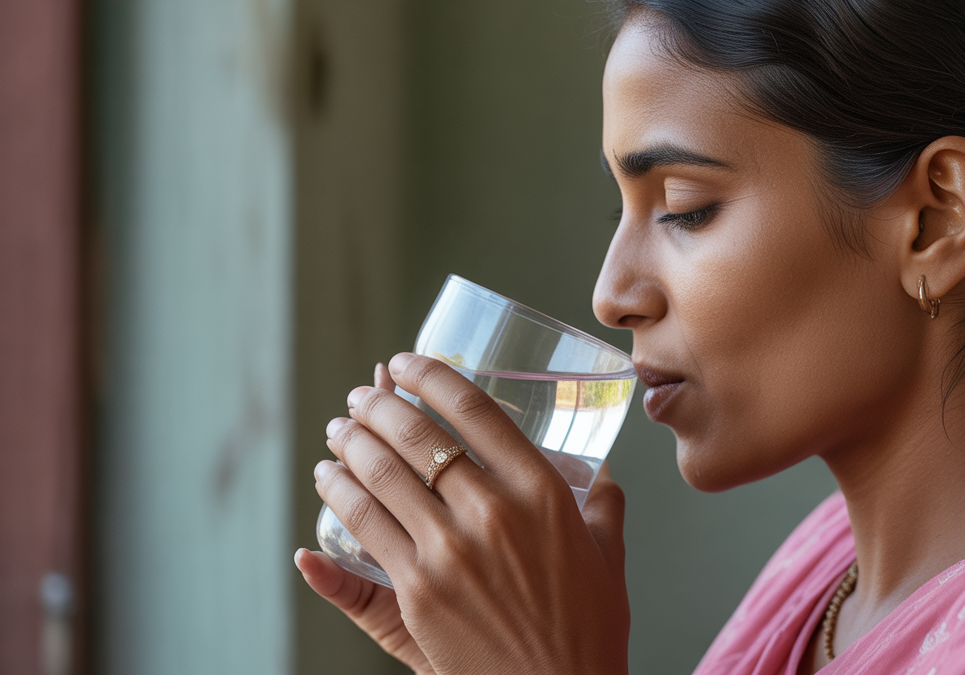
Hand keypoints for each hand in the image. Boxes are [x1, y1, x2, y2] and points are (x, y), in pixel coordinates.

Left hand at [310, 353, 629, 673]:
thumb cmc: (588, 630)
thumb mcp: (608, 555)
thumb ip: (604, 504)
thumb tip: (602, 474)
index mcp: (543, 493)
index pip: (476, 411)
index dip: (431, 376)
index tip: (406, 362)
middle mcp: (494, 512)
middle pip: (418, 436)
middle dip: (379, 405)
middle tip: (363, 395)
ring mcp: (450, 552)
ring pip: (382, 476)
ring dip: (351, 442)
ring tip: (339, 429)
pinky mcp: (417, 592)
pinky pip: (364, 527)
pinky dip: (338, 494)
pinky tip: (329, 479)